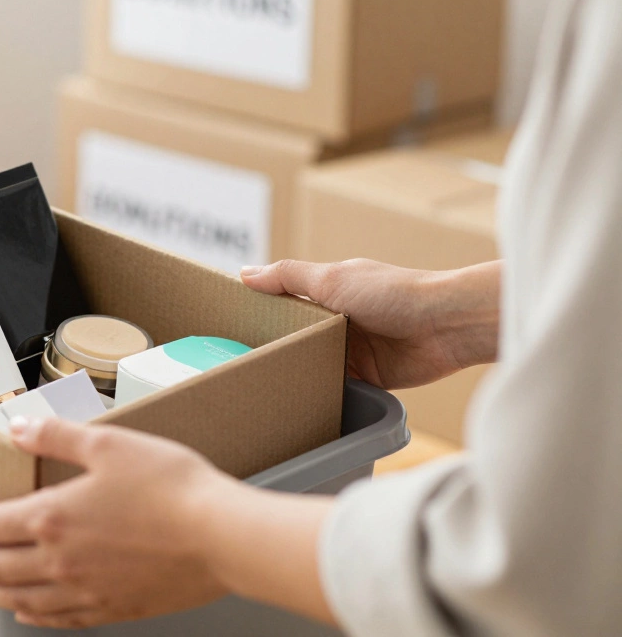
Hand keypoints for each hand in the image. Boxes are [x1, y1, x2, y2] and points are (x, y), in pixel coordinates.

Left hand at [0, 416, 234, 628]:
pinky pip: (58, 618)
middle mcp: (60, 562)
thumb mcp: (108, 444)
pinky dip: (32, 615)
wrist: (221, 537)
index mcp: (53, 518)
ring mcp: (85, 591)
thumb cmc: (172, 489)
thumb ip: (56, 436)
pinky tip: (26, 613)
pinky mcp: (113, 608)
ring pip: (18, 597)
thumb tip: (17, 429)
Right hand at [240, 259, 500, 389]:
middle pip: (294, 336)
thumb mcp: (332, 279)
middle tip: (235, 362)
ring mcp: (352, 350)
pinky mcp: (368, 378)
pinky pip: (335, 386)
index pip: (283, 302)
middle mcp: (337, 321)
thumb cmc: (394, 293)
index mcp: (327, 292)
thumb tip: (245, 273)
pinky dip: (320, 391)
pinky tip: (296, 400)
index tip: (227, 325)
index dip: (259, 312)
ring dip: (296, 371)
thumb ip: (288, 277)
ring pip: (311, 363)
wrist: (446, 326)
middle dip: (272, 347)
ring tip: (258, 385)